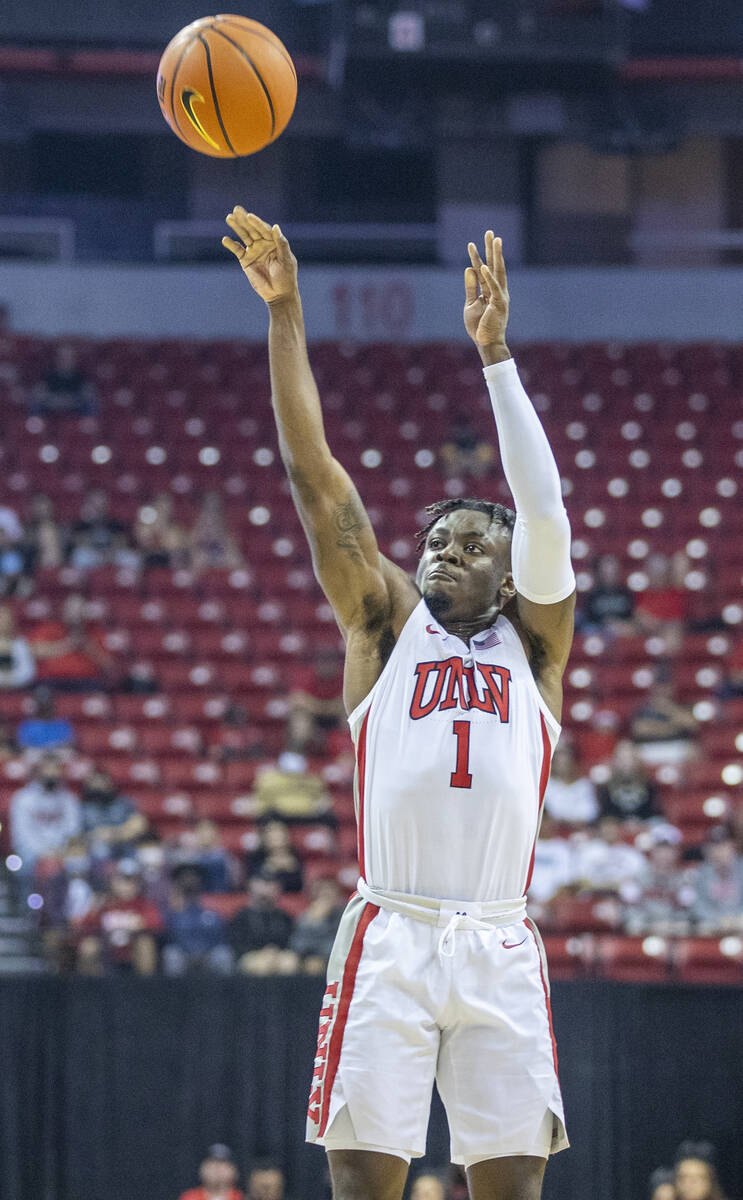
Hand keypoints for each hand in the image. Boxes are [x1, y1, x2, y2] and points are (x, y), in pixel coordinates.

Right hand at [222, 208, 297, 305]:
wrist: (279, 294)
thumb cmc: (287, 277)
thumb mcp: (286, 260)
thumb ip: (281, 244)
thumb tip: (275, 227)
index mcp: (274, 241)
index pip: (264, 229)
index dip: (257, 222)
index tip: (249, 216)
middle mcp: (263, 243)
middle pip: (252, 229)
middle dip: (244, 220)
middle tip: (236, 209)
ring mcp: (254, 251)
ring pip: (244, 236)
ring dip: (236, 227)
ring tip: (229, 218)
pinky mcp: (245, 260)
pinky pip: (237, 250)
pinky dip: (231, 245)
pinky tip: (225, 239)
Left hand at [463, 231, 509, 361]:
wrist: (486, 342)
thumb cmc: (479, 326)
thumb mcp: (470, 304)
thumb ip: (471, 287)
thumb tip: (469, 268)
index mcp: (491, 291)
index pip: (483, 270)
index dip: (478, 257)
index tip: (472, 244)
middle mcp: (498, 290)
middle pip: (494, 266)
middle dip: (492, 249)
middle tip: (490, 232)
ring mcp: (500, 296)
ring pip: (498, 271)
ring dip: (496, 255)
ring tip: (495, 239)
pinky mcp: (499, 304)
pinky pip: (493, 288)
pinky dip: (488, 278)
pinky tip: (483, 267)